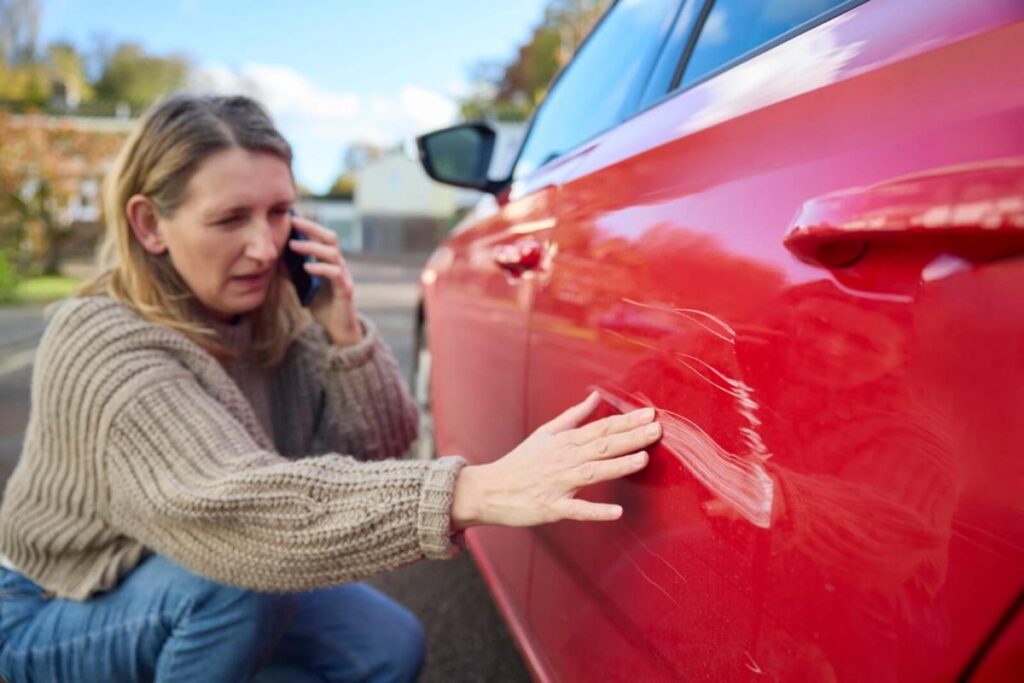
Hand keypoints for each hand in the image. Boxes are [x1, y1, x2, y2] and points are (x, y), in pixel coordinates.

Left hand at [287, 216, 362, 345]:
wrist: (338, 328)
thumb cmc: (321, 304)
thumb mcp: (302, 285)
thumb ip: (292, 271)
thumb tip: (274, 256)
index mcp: (329, 261)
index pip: (321, 236)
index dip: (308, 225)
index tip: (291, 216)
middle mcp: (339, 264)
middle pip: (330, 238)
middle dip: (312, 228)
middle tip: (293, 222)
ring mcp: (344, 276)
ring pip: (332, 253)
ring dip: (311, 247)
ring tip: (293, 245)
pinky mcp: (345, 290)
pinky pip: (335, 274)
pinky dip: (320, 268)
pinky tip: (306, 267)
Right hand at [450, 391, 661, 529]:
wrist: (490, 489)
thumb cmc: (521, 462)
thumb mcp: (546, 433)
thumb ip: (573, 416)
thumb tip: (594, 397)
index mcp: (565, 442)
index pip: (600, 428)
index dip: (626, 421)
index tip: (650, 414)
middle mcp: (564, 460)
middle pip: (601, 446)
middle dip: (630, 437)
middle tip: (656, 429)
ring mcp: (558, 484)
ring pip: (593, 472)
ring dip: (618, 465)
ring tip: (643, 459)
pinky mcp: (552, 508)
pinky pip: (577, 510)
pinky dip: (596, 512)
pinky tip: (616, 512)